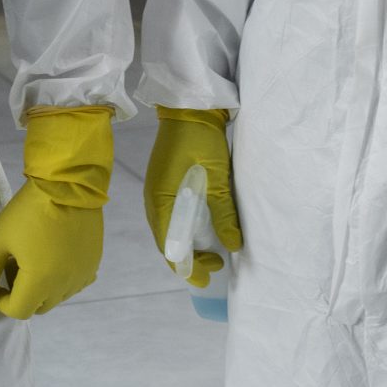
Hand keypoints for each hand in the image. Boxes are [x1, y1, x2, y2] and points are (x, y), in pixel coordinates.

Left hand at [0, 106, 111, 318]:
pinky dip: (61, 278)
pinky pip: (74, 283)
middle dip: (20, 293)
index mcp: (40, 282)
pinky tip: (54, 255)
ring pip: (57, 296)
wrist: (68, 184)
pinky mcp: (93, 263)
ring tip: (32, 257)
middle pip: (37, 306)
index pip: (17, 310)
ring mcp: (82, 275)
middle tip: (11, 265)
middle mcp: (64, 286)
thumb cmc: (28, 211)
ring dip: (41, 287)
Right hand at [142, 107, 241, 286]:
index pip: (170, 246)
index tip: (207, 278)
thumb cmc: (202, 140)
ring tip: (211, 253)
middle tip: (216, 266)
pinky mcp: (162, 184)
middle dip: (188, 260)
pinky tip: (199, 231)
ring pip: (167, 231)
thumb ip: (223, 212)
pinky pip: (169, 217)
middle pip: (165, 242)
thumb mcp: (217, 177)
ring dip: (185, 246)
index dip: (188, 267)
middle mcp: (153, 201)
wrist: (190, 107)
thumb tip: (233, 245)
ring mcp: (155, 192)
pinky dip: (183, 231)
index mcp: (161, 201)